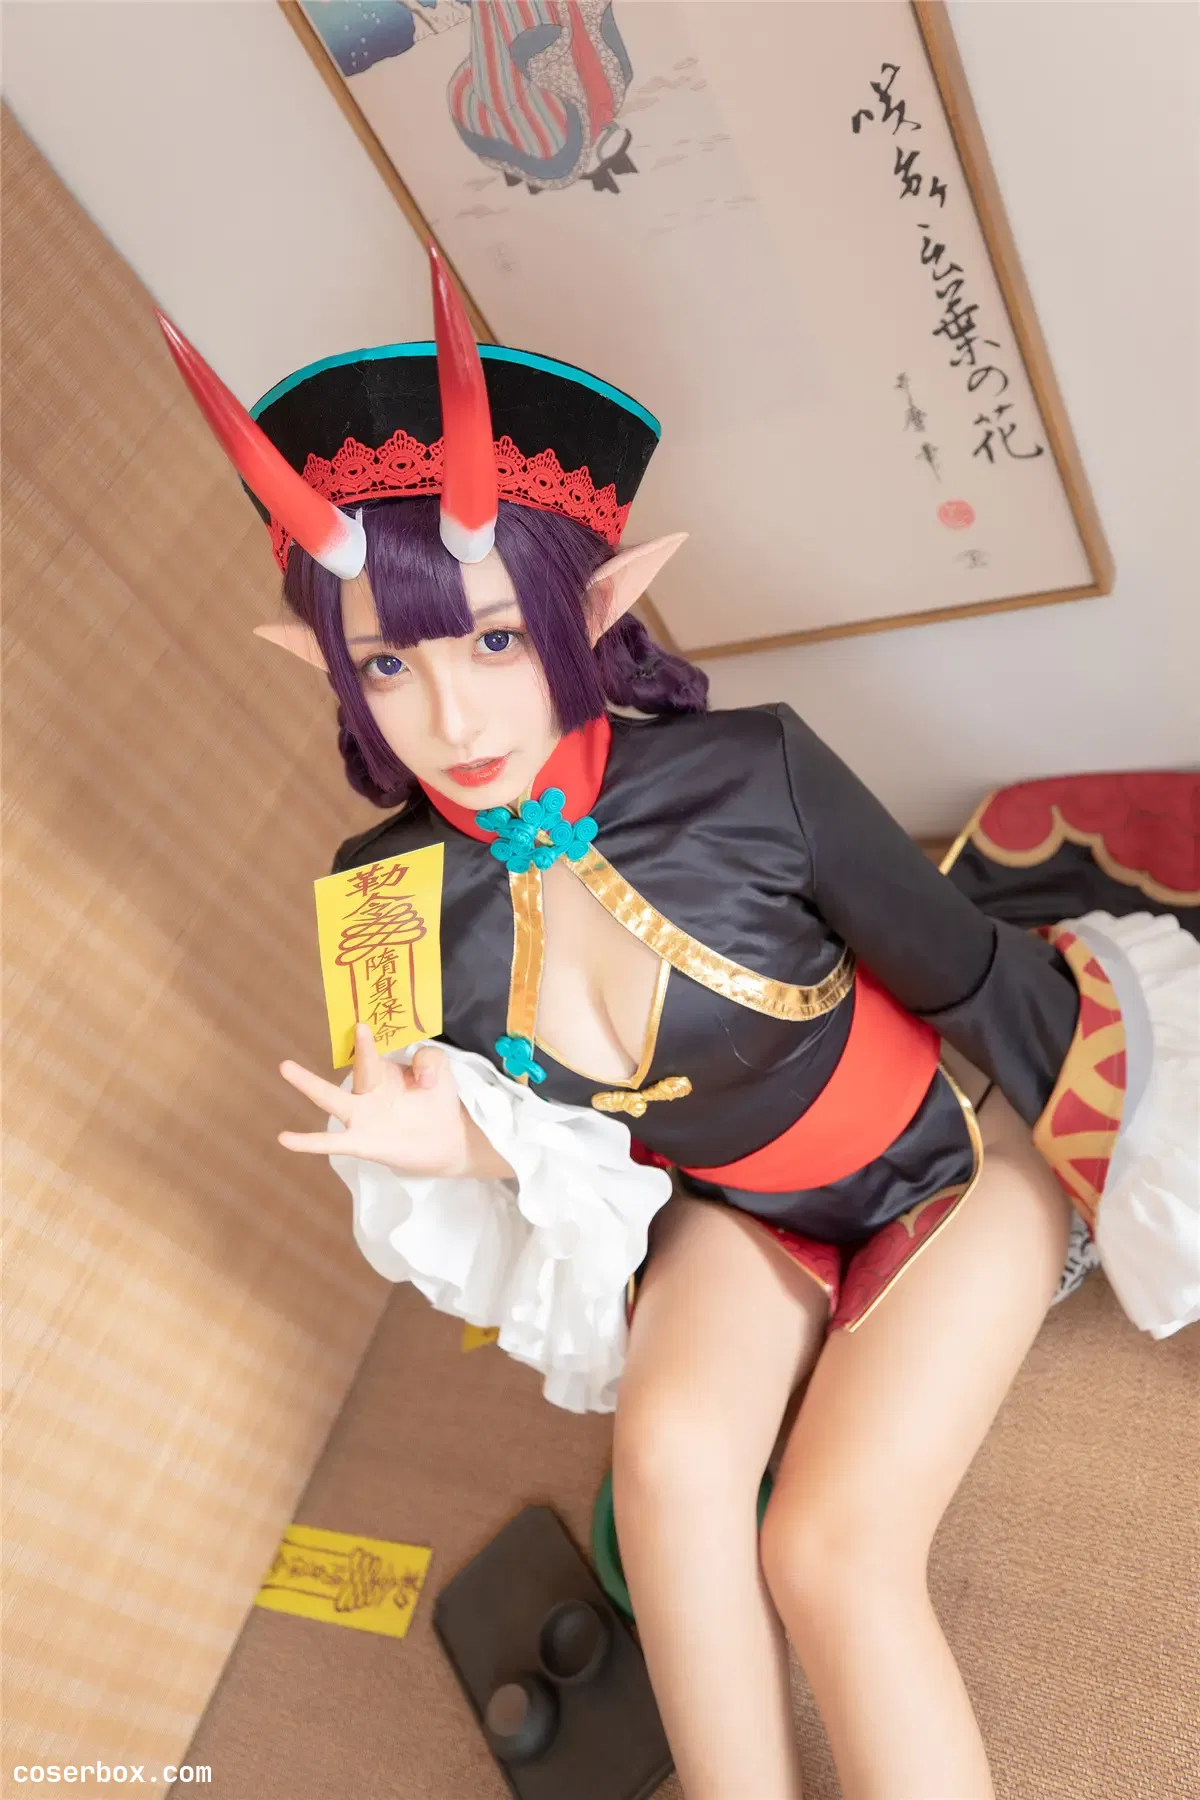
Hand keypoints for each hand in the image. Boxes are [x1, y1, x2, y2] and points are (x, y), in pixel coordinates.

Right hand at [278, 1024, 496, 1178]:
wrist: (448, 1140)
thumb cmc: (437, 1100)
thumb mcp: (439, 1069)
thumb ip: (431, 1060)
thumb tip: (422, 1078)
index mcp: (382, 1070)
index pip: (376, 1050)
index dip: (373, 1041)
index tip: (363, 1025)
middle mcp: (368, 1091)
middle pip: (359, 1069)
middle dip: (350, 1051)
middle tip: (345, 1024)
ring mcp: (362, 1117)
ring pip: (331, 1099)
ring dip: (308, 1083)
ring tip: (285, 1066)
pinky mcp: (362, 1143)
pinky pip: (332, 1142)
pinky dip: (307, 1142)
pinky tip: (285, 1139)